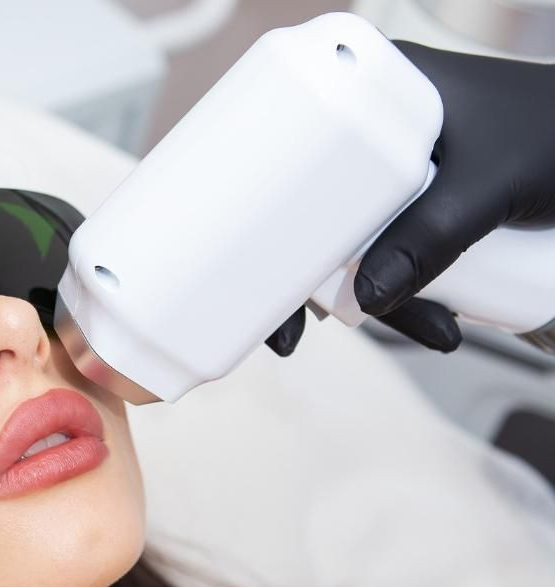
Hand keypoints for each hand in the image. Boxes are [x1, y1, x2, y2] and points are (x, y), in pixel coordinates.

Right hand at [266, 40, 554, 356]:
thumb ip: (430, 236)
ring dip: (379, 295)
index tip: (261, 276)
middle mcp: (380, 129)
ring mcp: (402, 170)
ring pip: (358, 241)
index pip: (298, 155)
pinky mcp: (424, 203)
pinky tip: (440, 316)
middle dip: (325, 278)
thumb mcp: (490, 184)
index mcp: (380, 92)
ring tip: (433, 328)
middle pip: (320, 210)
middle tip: (317, 328)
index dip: (268, 215)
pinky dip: (409, 289)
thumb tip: (368, 297)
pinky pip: (393, 249)